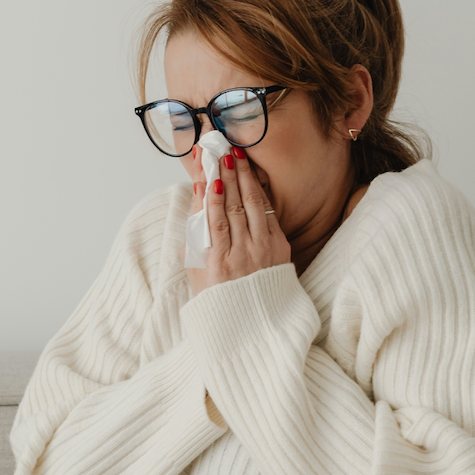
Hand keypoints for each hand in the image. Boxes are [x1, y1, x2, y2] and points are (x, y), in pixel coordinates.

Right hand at [185, 146, 290, 295]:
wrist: (253, 323)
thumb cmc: (216, 296)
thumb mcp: (195, 270)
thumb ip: (194, 235)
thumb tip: (197, 196)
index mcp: (217, 263)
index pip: (214, 220)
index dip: (211, 193)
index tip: (207, 172)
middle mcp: (242, 256)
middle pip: (234, 207)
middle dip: (227, 175)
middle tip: (222, 150)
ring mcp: (263, 251)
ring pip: (253, 206)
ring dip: (244, 177)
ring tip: (237, 155)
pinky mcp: (280, 249)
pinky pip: (269, 214)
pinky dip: (260, 194)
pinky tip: (252, 177)